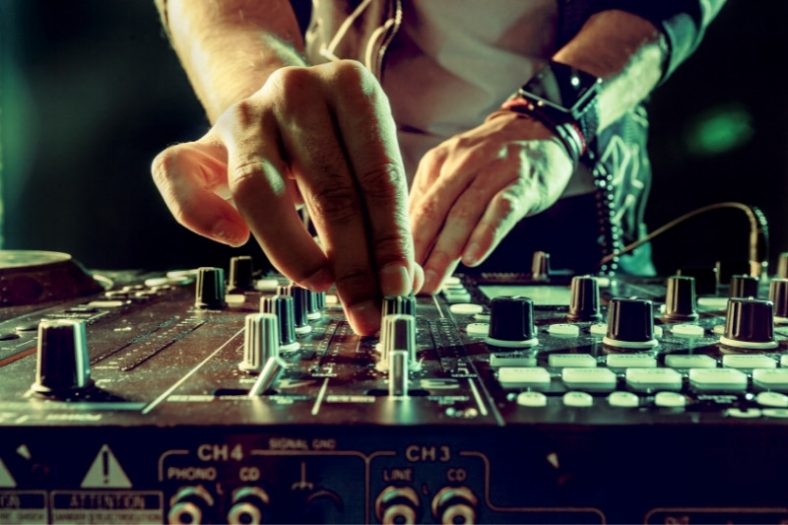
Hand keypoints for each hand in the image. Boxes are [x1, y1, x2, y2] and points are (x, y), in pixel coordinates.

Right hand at [152, 60, 420, 334]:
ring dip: (293, 251)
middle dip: (352, 261)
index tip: (397, 287)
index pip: (378, 176)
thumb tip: (403, 283)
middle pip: (327, 187)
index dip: (389, 240)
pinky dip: (200, 215)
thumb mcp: (370, 162)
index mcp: (351, 88)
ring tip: (319, 284)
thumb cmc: (336, 146)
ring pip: (257, 188)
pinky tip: (233, 240)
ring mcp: (242, 114)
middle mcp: (295, 91)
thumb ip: (387, 216)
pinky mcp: (197, 142)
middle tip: (364, 308)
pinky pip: (178, 177)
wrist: (280, 107)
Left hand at [409, 112, 574, 293]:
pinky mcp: (523, 183)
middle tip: (410, 281)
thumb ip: (433, 205)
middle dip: (419, 249)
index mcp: (439, 162)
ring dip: (447, 250)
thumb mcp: (455, 173)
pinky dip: (486, 234)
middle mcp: (464, 163)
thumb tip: (408, 245)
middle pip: (435, 210)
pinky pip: (502, 210)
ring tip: (435, 278)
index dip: (401, 240)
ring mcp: (494, 171)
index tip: (394, 268)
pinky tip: (473, 256)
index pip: (415, 206)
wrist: (541, 130)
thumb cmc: (493, 159)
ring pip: (464, 212)